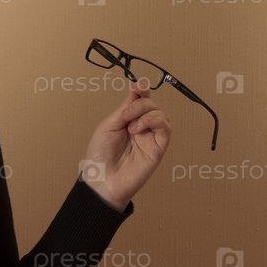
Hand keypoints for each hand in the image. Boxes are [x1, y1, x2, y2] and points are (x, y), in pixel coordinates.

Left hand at [81, 83, 171, 211]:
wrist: (101, 179)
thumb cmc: (100, 155)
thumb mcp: (108, 127)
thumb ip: (123, 110)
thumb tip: (136, 91)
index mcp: (129, 121)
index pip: (142, 100)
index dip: (143, 91)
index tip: (138, 87)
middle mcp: (142, 128)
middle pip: (153, 105)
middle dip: (141, 104)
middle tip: (126, 116)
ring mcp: (151, 139)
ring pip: (163, 115)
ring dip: (148, 113)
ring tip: (131, 126)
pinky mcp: (158, 149)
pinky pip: (166, 130)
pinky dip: (155, 122)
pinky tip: (139, 128)